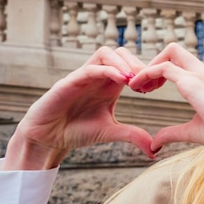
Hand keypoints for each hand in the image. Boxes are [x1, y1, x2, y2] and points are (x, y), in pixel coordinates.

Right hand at [3, 47, 158, 170]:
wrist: (48, 139)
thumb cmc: (77, 131)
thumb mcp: (111, 132)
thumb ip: (133, 136)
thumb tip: (155, 151)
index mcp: (110, 84)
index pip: (130, 64)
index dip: (145, 71)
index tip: (154, 88)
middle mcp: (98, 76)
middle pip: (121, 53)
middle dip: (137, 63)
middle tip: (147, 82)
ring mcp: (83, 77)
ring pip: (105, 53)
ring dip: (123, 63)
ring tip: (134, 81)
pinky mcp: (69, 82)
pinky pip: (90, 68)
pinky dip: (108, 70)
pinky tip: (122, 81)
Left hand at [129, 43, 203, 161]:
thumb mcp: (192, 131)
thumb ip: (172, 133)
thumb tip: (155, 143)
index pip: (179, 61)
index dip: (159, 71)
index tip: (148, 89)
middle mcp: (203, 72)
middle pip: (173, 50)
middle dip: (152, 62)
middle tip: (140, 85)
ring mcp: (199, 75)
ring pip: (168, 52)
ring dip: (148, 67)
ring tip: (136, 86)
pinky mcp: (193, 82)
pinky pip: (164, 67)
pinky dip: (147, 74)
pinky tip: (139, 88)